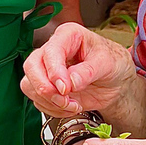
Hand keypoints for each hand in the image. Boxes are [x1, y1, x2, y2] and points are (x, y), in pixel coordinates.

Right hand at [21, 23, 135, 117]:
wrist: (116, 80)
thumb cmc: (112, 63)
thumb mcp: (107, 64)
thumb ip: (88, 72)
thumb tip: (71, 82)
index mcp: (68, 35)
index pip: (50, 51)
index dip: (54, 72)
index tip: (65, 88)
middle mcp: (53, 50)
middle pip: (31, 67)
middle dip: (45, 88)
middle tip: (64, 99)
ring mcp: (47, 69)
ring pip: (29, 85)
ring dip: (49, 101)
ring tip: (72, 105)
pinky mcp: (47, 87)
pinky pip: (38, 100)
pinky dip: (52, 109)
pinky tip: (70, 107)